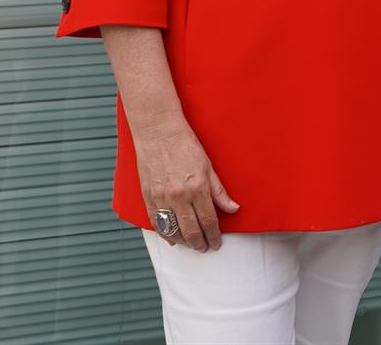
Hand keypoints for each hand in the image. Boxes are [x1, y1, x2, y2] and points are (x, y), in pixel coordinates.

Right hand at [135, 119, 239, 251]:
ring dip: (183, 242)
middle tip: (204, 248)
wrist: (158, 132)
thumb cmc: (184, 144)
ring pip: (173, 231)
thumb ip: (219, 192)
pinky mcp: (148, 196)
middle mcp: (179, 196)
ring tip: (191, 244)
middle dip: (200, 244)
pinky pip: (156, 223)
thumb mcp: (208, 166)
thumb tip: (233, 208)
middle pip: (191, 231)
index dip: (214, 236)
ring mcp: (161, 197)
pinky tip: (171, 238)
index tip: (216, 243)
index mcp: (197, 188)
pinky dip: (164, 234)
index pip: (209, 221)